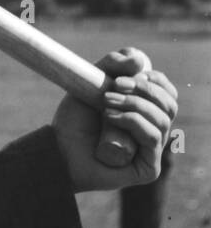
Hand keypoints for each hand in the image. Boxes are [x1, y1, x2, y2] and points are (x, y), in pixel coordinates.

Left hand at [53, 47, 178, 192]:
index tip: (133, 72)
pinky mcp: (148, 168)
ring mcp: (152, 150)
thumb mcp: (91, 83)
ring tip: (105, 102)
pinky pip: (152, 137)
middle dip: (144, 89)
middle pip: (169, 104)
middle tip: (114, 85)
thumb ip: (111, 65)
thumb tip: (139, 60)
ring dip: (134, 105)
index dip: (155, 80)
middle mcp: (153, 131)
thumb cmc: (75, 119)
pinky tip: (110, 117)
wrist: (57, 149)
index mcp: (146, 112)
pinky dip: (133, 122)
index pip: (167, 92)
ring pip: (162, 120)